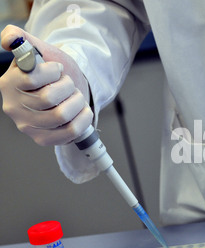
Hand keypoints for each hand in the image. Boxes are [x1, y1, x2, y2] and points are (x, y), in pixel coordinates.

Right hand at [0, 25, 92, 145]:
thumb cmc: (53, 72)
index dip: (53, 72)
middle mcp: (13, 107)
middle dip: (67, 86)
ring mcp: (27, 126)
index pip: (32, 79)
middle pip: (48, 98)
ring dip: (77, 101)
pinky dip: (83, 118)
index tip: (57, 70)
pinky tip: (82, 111)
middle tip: (68, 84)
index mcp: (8, 83)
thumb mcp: (39, 50)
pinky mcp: (43, 139)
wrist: (66, 91)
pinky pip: (70, 131)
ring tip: (76, 97)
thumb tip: (10, 38)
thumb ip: (21, 38)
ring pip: (61, 115)